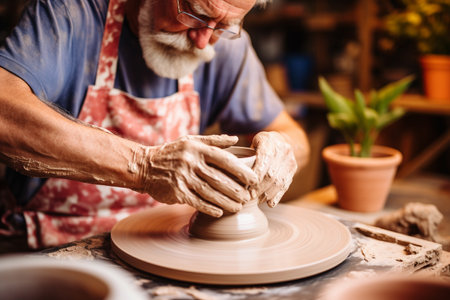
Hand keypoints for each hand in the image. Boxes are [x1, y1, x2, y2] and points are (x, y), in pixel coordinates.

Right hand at [136, 135, 257, 216]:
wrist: (145, 166)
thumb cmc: (173, 153)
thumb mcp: (191, 141)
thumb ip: (214, 141)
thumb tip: (236, 140)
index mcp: (197, 149)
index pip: (225, 160)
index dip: (241, 171)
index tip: (253, 179)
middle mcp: (191, 162)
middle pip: (219, 179)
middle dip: (236, 190)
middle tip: (249, 197)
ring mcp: (183, 178)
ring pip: (210, 193)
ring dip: (226, 202)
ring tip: (238, 207)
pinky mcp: (176, 192)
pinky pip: (197, 202)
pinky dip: (209, 208)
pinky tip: (219, 212)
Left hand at [250, 131, 296, 206]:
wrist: (282, 141)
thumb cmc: (260, 144)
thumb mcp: (252, 144)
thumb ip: (245, 156)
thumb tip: (232, 173)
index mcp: (269, 141)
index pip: (264, 159)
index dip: (256, 174)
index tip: (247, 186)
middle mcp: (282, 150)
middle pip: (271, 174)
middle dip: (259, 188)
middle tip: (248, 197)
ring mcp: (290, 161)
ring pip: (279, 181)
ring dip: (267, 194)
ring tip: (256, 201)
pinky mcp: (293, 170)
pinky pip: (286, 185)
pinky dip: (277, 196)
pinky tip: (269, 203)